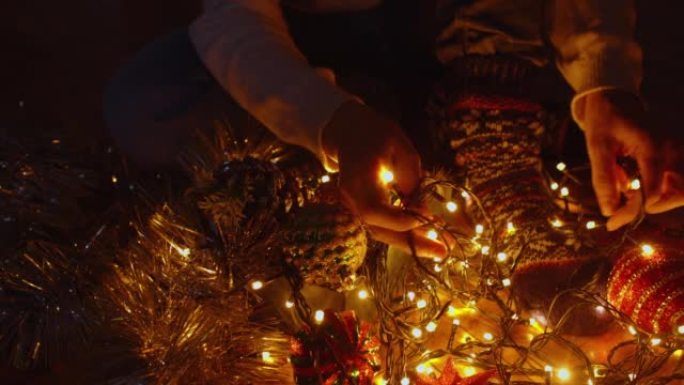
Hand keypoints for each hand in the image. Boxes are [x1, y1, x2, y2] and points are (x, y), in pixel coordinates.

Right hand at [323, 101, 446, 257]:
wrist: (350, 134)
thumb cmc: (380, 137)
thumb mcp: (403, 150)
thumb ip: (412, 180)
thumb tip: (425, 215)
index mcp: (359, 175)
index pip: (374, 209)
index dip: (401, 220)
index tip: (430, 220)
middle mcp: (350, 195)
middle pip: (377, 229)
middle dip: (411, 243)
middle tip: (442, 252)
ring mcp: (352, 205)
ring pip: (379, 232)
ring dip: (410, 243)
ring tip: (439, 250)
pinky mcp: (359, 209)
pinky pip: (381, 226)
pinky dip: (402, 234)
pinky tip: (425, 237)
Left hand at [577, 90, 683, 229]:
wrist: (616, 98)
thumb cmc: (605, 119)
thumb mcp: (597, 147)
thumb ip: (604, 178)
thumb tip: (608, 210)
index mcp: (653, 146)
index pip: (653, 191)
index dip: (632, 211)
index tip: (612, 221)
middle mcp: (673, 148)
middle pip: (677, 194)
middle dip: (650, 207)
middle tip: (621, 212)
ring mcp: (679, 150)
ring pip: (681, 190)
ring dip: (659, 201)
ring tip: (631, 199)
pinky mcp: (678, 153)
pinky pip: (678, 182)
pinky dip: (662, 191)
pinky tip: (639, 189)